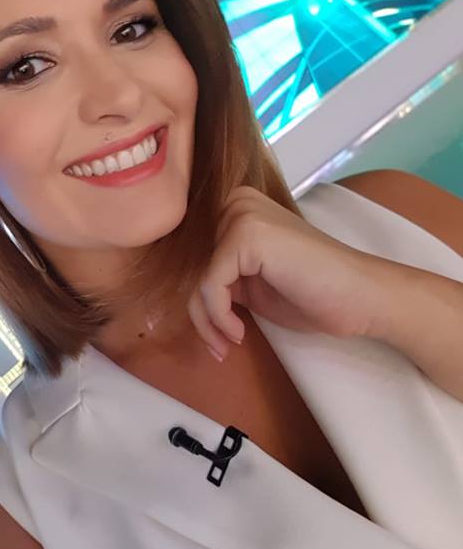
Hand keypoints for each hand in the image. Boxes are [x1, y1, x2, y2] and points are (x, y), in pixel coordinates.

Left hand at [187, 186, 382, 360]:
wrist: (362, 297)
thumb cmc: (314, 293)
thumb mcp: (254, 282)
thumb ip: (224, 275)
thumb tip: (186, 294)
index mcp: (239, 208)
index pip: (199, 259)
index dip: (202, 301)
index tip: (218, 334)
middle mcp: (237, 203)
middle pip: (194, 269)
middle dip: (203, 314)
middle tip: (221, 345)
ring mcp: (242, 215)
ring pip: (198, 280)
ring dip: (208, 322)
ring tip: (227, 344)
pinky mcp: (247, 236)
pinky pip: (210, 286)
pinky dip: (218, 318)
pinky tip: (239, 333)